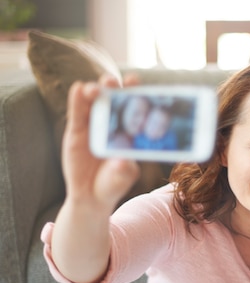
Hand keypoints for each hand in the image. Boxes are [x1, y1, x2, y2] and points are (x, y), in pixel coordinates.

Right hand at [62, 74, 140, 212]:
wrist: (92, 196)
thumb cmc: (114, 184)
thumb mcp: (122, 178)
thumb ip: (122, 170)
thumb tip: (120, 161)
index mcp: (128, 131)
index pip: (132, 108)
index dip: (134, 93)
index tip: (135, 82)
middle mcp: (111, 124)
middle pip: (112, 100)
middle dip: (113, 88)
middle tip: (113, 81)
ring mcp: (93, 126)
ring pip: (93, 103)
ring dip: (94, 91)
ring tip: (95, 89)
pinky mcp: (76, 132)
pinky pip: (76, 114)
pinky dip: (76, 101)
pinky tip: (77, 89)